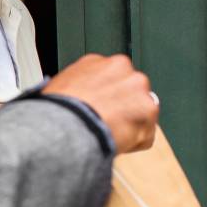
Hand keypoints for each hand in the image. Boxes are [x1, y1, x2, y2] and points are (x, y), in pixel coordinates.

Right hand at [43, 53, 157, 152]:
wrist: (67, 124)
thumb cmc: (58, 110)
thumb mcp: (60, 86)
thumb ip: (79, 88)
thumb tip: (76, 100)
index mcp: (99, 62)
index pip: (113, 78)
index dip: (107, 97)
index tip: (101, 108)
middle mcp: (122, 69)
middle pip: (130, 91)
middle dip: (122, 107)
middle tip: (106, 123)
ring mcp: (138, 88)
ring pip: (140, 111)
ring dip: (130, 124)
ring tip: (109, 135)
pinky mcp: (149, 111)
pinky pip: (145, 133)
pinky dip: (134, 142)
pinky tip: (116, 144)